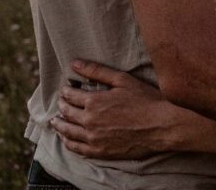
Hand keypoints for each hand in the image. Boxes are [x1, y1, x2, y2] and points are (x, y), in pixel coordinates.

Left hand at [50, 60, 184, 158]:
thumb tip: (75, 63)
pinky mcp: (99, 152)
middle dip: (62, 106)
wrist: (160, 126)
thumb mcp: (122, 79)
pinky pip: (77, 149)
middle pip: (67, 113)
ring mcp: (93, 139)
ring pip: (68, 132)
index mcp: (94, 101)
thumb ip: (97, 71)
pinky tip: (67, 139)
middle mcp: (89, 121)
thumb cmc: (144, 100)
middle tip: (60, 103)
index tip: (66, 89)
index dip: (67, 91)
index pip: (71, 96)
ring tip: (55, 121)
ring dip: (60, 126)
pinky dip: (68, 143)